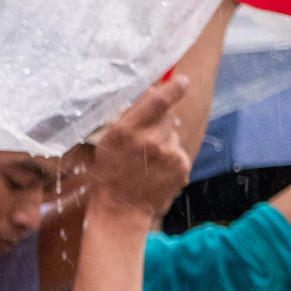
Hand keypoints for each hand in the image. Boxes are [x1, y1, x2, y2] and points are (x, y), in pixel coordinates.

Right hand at [89, 77, 193, 218]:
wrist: (121, 208)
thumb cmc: (110, 172)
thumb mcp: (108, 140)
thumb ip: (131, 115)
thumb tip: (156, 90)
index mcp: (127, 130)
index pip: (158, 100)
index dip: (173, 88)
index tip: (182, 81)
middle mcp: (149, 140)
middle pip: (168, 117)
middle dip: (160, 124)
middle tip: (144, 141)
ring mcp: (168, 154)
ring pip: (174, 136)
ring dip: (165, 143)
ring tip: (147, 162)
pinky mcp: (181, 166)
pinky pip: (179, 152)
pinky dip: (171, 158)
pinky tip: (156, 171)